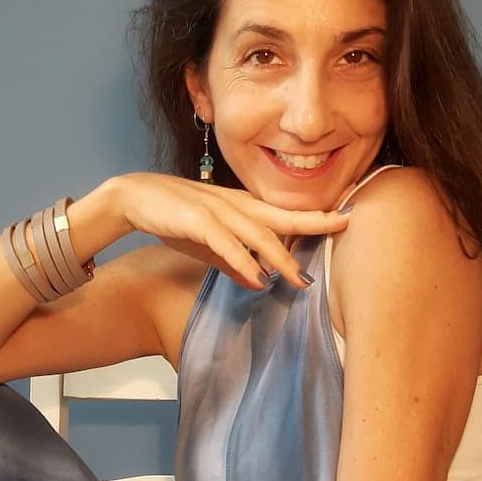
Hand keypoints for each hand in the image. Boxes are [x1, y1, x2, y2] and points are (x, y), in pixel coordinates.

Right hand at [115, 172, 351, 288]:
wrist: (135, 197)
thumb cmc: (173, 217)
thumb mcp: (208, 244)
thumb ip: (234, 262)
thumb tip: (259, 283)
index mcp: (242, 208)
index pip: (284, 214)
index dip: (314, 217)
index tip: (344, 219)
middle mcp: (235, 206)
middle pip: (282, 217)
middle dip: (314, 223)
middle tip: (345, 227)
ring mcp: (217, 211)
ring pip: (258, 235)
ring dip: (281, 258)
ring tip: (300, 280)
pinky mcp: (197, 221)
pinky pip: (226, 243)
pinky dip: (243, 261)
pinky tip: (258, 279)